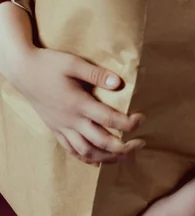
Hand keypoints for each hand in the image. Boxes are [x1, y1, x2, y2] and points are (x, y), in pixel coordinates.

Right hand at [12, 47, 145, 165]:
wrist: (23, 72)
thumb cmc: (49, 64)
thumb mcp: (73, 63)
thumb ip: (96, 74)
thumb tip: (119, 83)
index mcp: (78, 103)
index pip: (108, 119)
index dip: (127, 123)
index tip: (141, 120)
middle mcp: (70, 120)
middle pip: (100, 141)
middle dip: (123, 146)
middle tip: (140, 144)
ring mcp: (61, 127)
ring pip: (86, 151)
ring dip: (107, 157)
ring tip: (124, 156)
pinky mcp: (55, 129)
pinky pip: (71, 150)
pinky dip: (86, 158)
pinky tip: (97, 161)